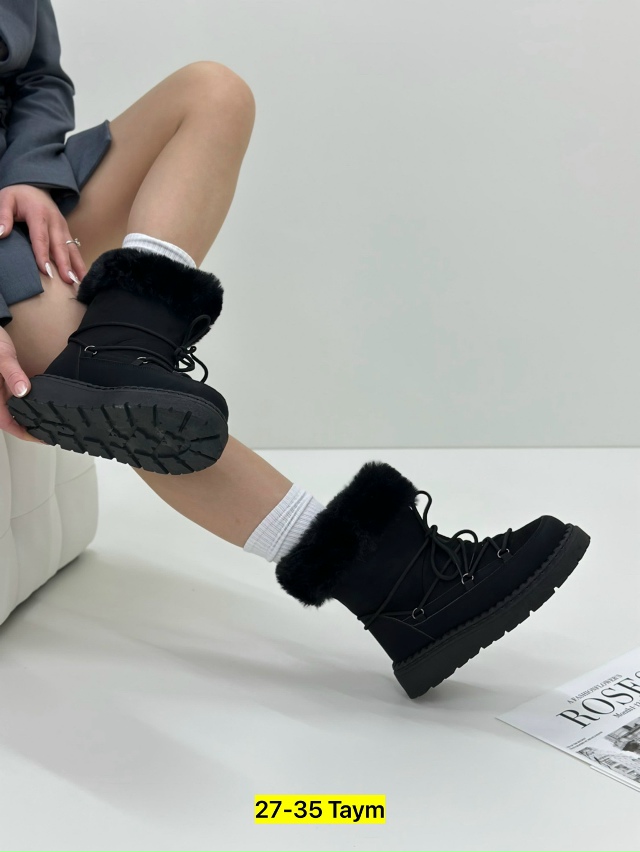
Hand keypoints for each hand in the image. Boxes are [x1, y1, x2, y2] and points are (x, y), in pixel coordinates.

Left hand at [0, 184, 85, 285]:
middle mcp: (55, 221)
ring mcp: (63, 227)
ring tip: (80, 282)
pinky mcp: (67, 233)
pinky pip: (74, 249)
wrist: (36, 187)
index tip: (46, 271)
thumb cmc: (19, 196)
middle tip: (69, 280)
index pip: (41, 238)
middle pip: (60, 246)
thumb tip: (1, 233)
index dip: (44, 255)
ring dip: (77, 266)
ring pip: (71, 249)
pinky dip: (79, 263)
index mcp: (39, 213)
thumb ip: (3, 215)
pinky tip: (82, 276)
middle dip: (65, 264)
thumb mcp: (6, 199)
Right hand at [0, 326, 45, 442]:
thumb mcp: (2, 357)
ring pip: (16, 412)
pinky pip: (18, 400)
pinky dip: (30, 405)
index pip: (7, 423)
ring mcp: (1, 393)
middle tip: (51, 432)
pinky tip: (43, 405)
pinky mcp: (7, 385)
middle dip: (30, 429)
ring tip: (50, 423)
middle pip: (12, 421)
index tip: (42, 438)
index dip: (24, 433)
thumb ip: (12, 374)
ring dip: (31, 419)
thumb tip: (23, 390)